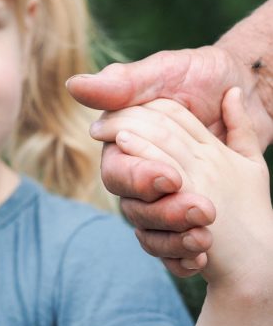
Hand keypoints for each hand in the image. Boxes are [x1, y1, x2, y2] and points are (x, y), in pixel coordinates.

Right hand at [67, 45, 271, 274]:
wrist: (253, 89)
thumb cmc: (203, 73)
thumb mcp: (165, 71)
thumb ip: (121, 84)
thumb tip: (72, 85)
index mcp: (125, 140)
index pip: (116, 170)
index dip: (137, 178)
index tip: (171, 178)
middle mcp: (139, 169)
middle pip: (132, 205)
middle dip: (163, 212)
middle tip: (202, 209)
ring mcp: (165, 192)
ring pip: (152, 229)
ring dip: (177, 235)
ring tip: (207, 234)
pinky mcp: (187, 205)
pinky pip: (176, 243)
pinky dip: (186, 253)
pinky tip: (203, 254)